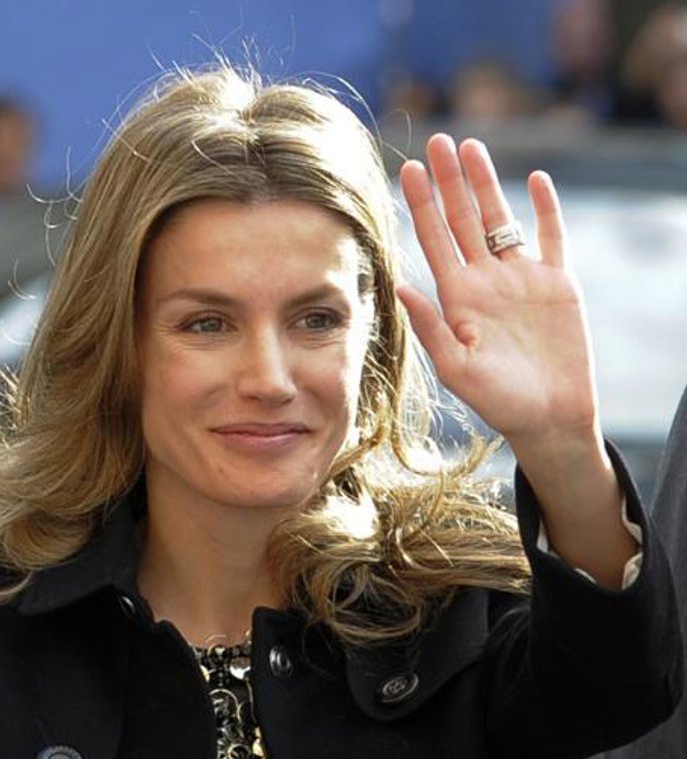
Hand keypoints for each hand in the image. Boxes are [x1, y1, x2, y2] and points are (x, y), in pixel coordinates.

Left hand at [397, 135, 599, 453]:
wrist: (549, 416)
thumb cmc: (499, 401)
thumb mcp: (456, 368)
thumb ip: (430, 327)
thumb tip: (400, 286)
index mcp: (458, 298)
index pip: (434, 241)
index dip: (422, 205)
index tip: (407, 169)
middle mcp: (486, 281)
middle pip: (464, 220)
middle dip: (450, 181)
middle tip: (437, 141)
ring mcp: (522, 278)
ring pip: (502, 218)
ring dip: (487, 184)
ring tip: (472, 147)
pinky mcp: (557, 283)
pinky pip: (551, 236)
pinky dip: (546, 208)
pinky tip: (535, 179)